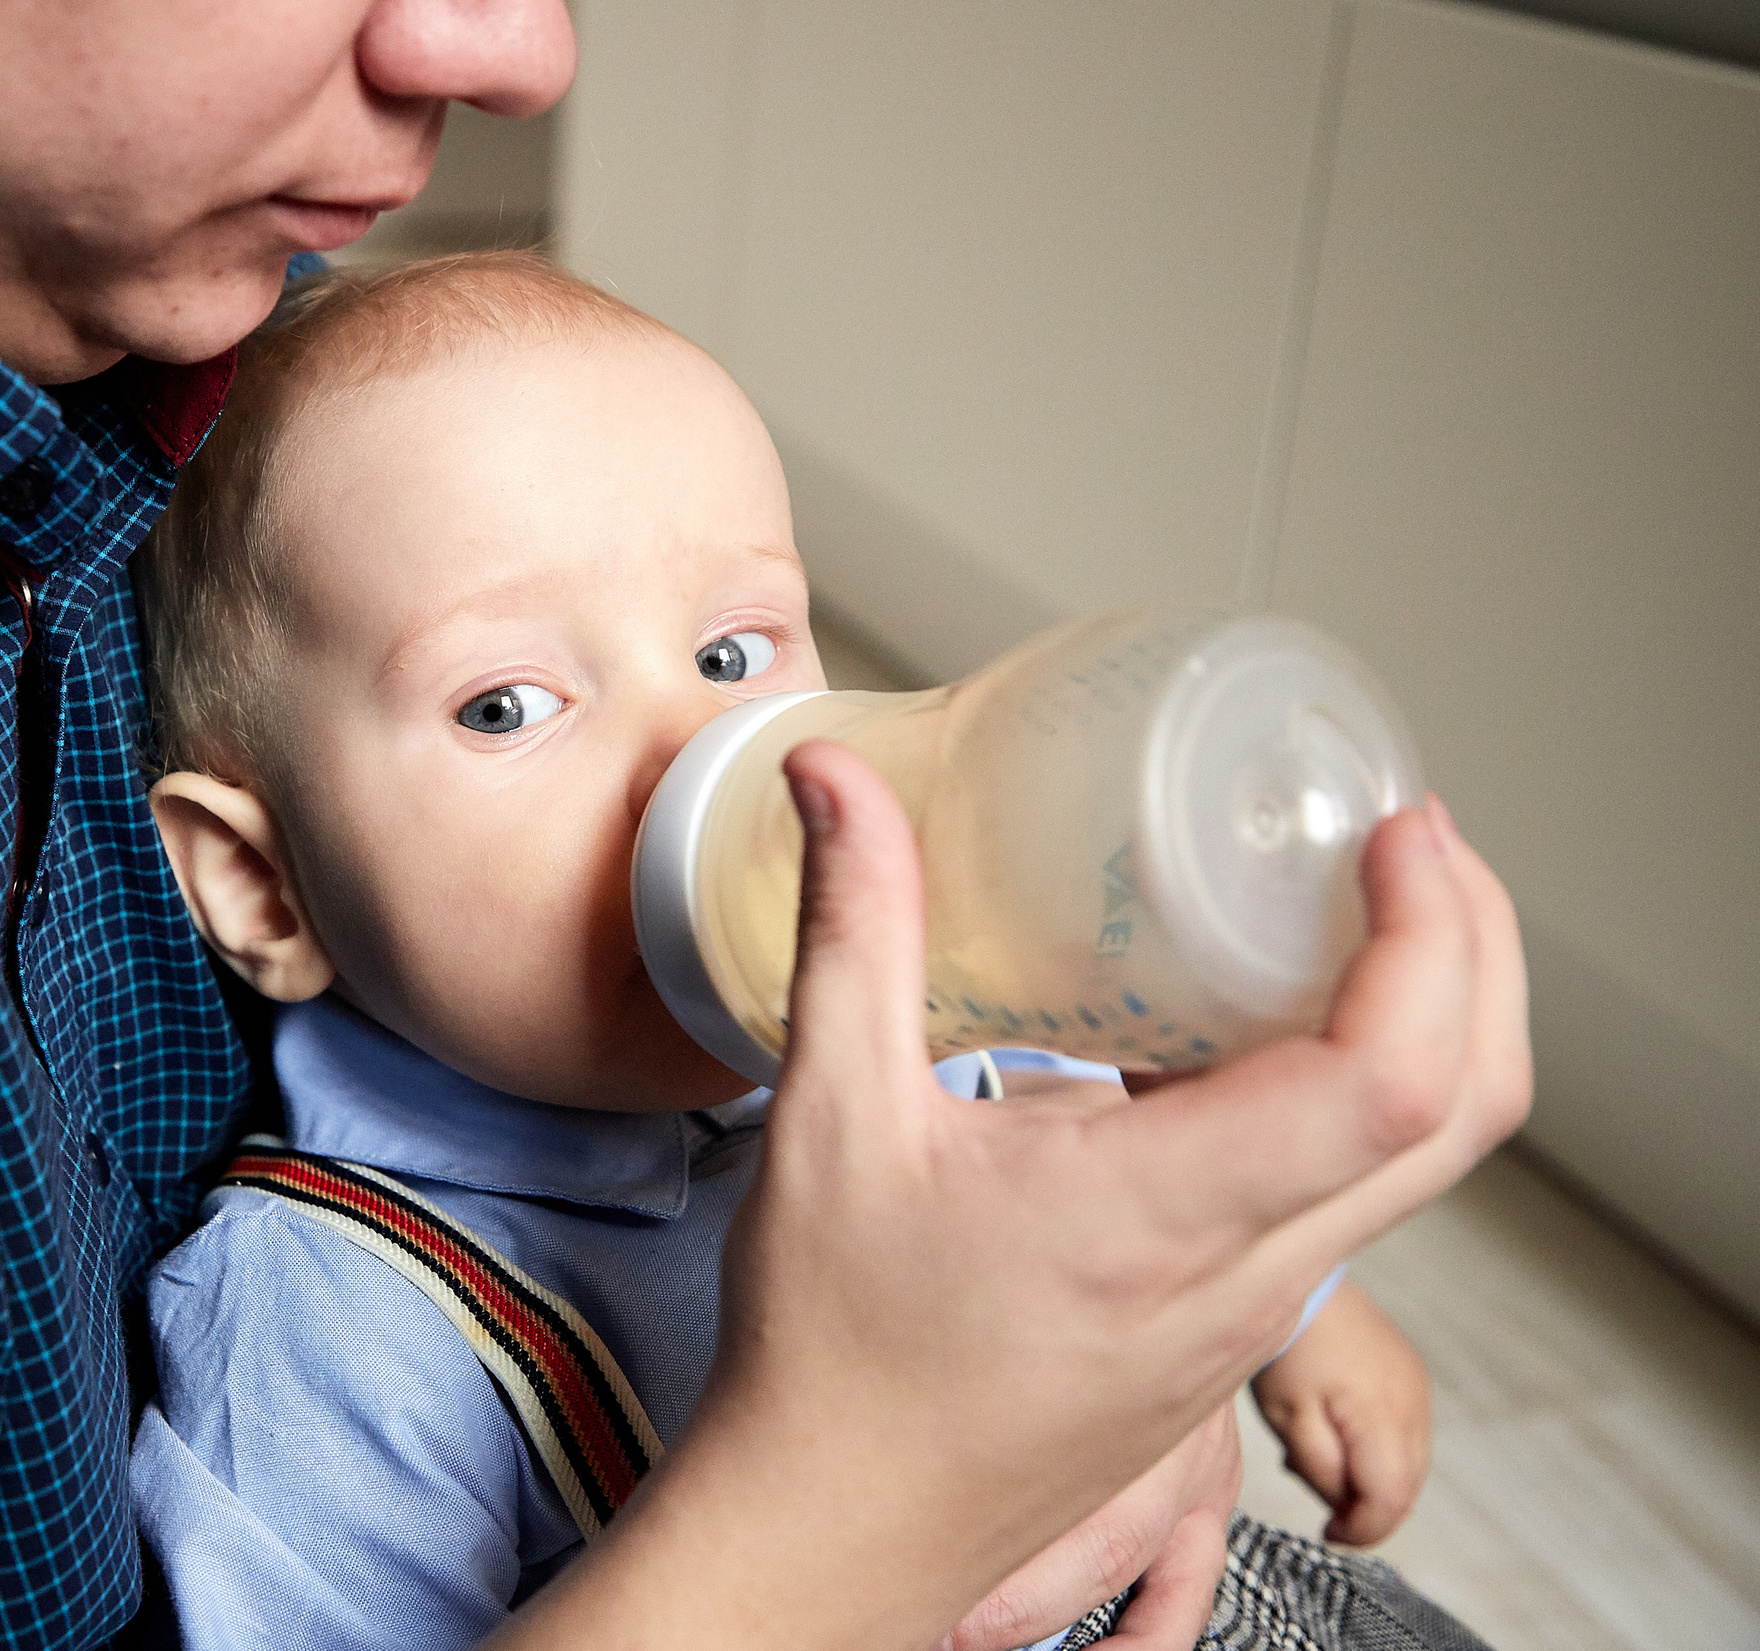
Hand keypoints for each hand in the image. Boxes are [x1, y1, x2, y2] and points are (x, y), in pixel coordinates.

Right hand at [489, 747, 1526, 1649]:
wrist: (840, 1525)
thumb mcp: (827, 1117)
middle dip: (1477, 954)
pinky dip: (1372, 1093)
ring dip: (1440, 1024)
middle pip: (1463, 1118)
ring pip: (1425, 1167)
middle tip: (1412, 840)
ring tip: (1361, 908)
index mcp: (1157, 1218)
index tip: (1398, 830)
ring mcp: (1247, 1316)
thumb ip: (852, 931)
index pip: (1387, 1087)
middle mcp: (1238, 1276)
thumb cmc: (832, 1349)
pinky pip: (1353, 1201)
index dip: (1432, 941)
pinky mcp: (1227, 1332)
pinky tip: (1265, 1031)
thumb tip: (836, 779)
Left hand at [1250, 1282, 1432, 1545]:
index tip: (1328, 1532)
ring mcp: (1418, 1389)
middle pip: (1404, 1489)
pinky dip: (1377, 1450)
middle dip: (1364, 1508)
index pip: (1390, 1502)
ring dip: (1370, 1479)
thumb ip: (1322, 1471)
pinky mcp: (1412, 1376)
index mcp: (1383, 1421)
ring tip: (1317, 1460)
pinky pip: (1405, 1434)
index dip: (1361, 1530)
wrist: (1302, 1287)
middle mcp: (1414, 1408)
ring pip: (1407, 1465)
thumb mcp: (1290, 1420)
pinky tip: (1335, 1433)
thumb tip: (1346, 1507)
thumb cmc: (1288, 1351)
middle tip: (1320, 1504)